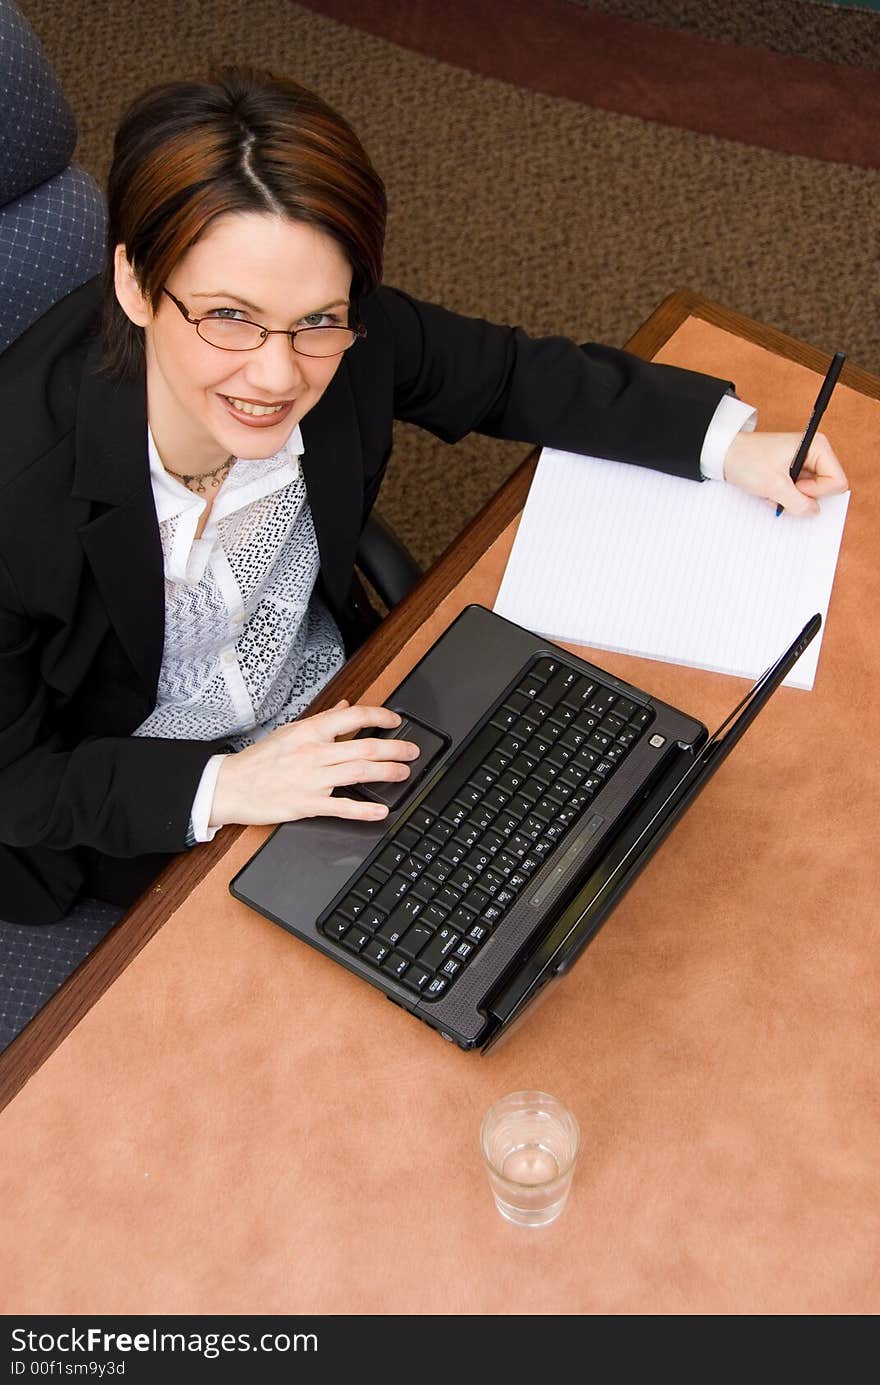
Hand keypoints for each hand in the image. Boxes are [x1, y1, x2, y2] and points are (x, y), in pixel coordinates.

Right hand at [209, 700, 420, 827]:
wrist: (231, 786)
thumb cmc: (260, 759)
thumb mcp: (290, 731)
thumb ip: (322, 720)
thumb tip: (344, 707)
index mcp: (310, 732)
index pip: (353, 717)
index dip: (380, 717)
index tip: (395, 720)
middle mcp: (314, 753)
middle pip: (365, 747)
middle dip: (395, 748)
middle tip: (412, 751)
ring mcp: (312, 779)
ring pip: (359, 772)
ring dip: (388, 772)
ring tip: (404, 773)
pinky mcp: (307, 804)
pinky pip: (342, 807)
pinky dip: (364, 810)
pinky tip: (381, 811)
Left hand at [723, 431, 847, 516]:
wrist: (723, 454)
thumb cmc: (746, 460)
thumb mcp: (774, 486)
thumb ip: (798, 503)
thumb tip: (814, 511)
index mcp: (818, 447)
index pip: (837, 482)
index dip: (816, 492)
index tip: (794, 486)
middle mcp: (815, 453)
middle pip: (825, 489)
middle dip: (802, 498)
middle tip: (781, 491)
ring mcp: (804, 463)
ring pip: (810, 494)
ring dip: (790, 499)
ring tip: (771, 491)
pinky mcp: (792, 472)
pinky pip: (798, 493)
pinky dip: (784, 497)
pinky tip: (769, 491)